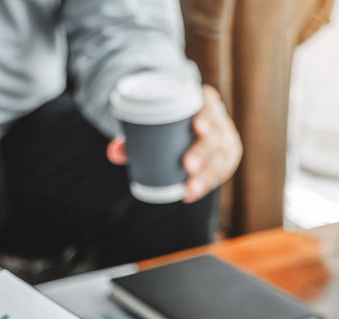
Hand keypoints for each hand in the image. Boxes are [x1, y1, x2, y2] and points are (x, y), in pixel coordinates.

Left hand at [107, 83, 241, 202]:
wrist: (190, 129)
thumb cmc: (168, 124)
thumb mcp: (154, 124)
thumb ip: (133, 137)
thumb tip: (114, 152)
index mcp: (205, 102)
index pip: (210, 106)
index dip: (208, 115)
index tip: (197, 127)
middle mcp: (219, 122)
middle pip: (217, 136)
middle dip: (203, 151)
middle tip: (187, 165)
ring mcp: (225, 142)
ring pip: (221, 159)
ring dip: (206, 175)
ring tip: (189, 187)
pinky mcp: (225, 161)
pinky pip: (219, 174)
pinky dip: (204, 185)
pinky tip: (190, 194)